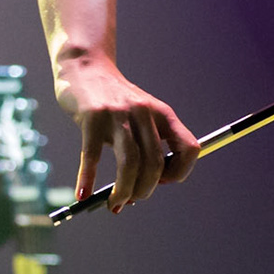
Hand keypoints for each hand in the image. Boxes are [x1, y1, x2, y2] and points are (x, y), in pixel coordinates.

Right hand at [54, 54, 199, 211]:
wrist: (86, 68)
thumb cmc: (115, 101)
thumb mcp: (141, 117)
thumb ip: (145, 146)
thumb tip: (139, 191)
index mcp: (164, 114)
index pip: (190, 149)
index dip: (179, 172)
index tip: (161, 182)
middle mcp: (145, 113)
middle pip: (155, 164)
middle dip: (144, 190)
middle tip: (129, 201)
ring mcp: (119, 114)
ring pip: (129, 164)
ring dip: (123, 192)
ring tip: (114, 204)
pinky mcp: (92, 116)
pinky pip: (92, 155)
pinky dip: (87, 179)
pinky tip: (83, 194)